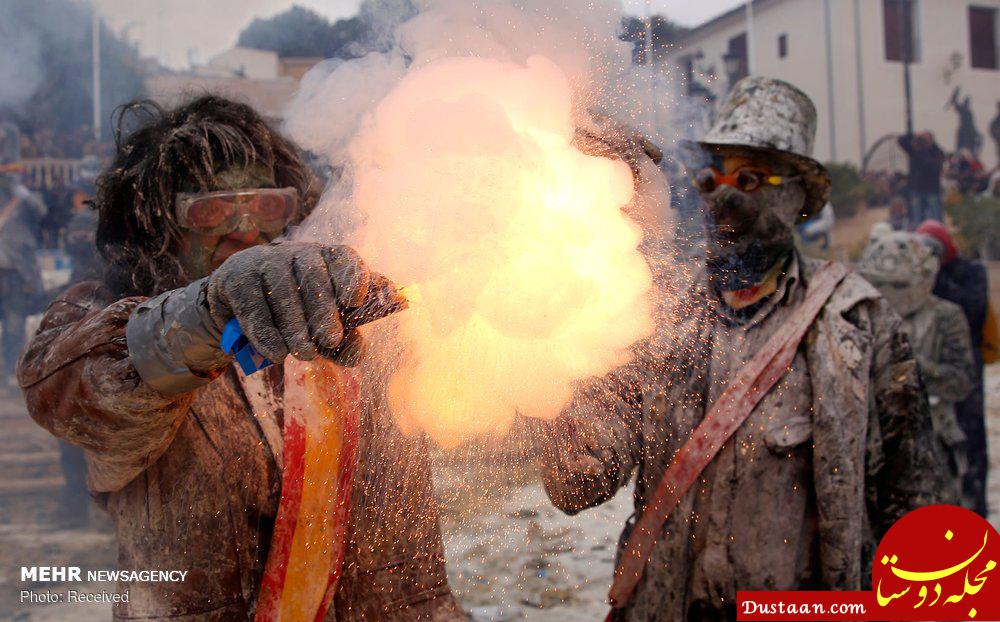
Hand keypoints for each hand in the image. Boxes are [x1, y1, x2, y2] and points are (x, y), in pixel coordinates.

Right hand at [206, 241, 373, 363]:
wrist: (236, 308)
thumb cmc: (293, 316)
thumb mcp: (320, 328)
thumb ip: (341, 342)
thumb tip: (356, 357)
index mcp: (325, 259)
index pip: (342, 258)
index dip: (351, 276)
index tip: (355, 301)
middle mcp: (296, 253)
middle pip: (312, 274)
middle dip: (323, 310)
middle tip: (331, 340)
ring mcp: (264, 261)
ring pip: (282, 289)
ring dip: (295, 326)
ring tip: (305, 354)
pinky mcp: (236, 277)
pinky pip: (253, 305)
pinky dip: (266, 333)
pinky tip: (277, 354)